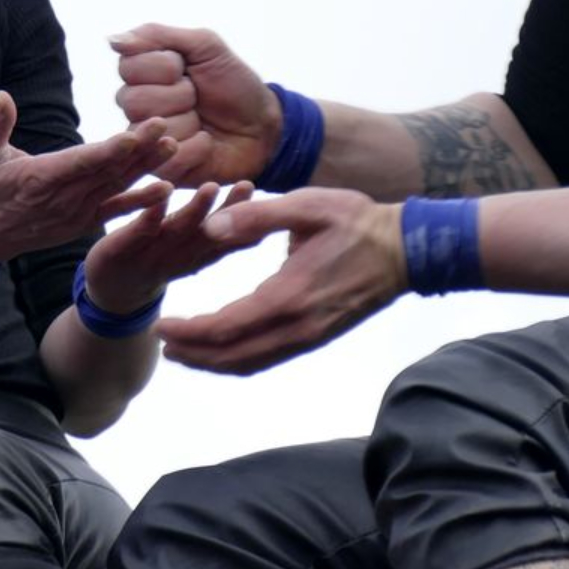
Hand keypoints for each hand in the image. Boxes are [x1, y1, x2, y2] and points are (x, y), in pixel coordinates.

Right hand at [0, 91, 174, 262]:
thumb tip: (2, 96)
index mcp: (39, 178)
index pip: (80, 163)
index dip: (107, 152)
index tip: (133, 136)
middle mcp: (64, 198)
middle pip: (107, 172)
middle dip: (137, 150)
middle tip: (164, 127)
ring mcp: (76, 212)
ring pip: (117, 186)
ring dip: (146, 168)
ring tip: (173, 147)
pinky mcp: (84, 221)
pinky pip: (117, 210)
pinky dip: (141, 201)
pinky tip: (167, 189)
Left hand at [82, 181, 255, 313]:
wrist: (109, 293)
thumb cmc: (157, 264)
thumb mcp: (190, 254)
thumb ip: (219, 240)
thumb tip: (260, 229)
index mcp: (195, 255)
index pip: (225, 237)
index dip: (246, 220)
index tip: (264, 197)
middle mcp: (177, 256)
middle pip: (207, 233)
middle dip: (228, 210)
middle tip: (248, 185)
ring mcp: (150, 254)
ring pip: (176, 232)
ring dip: (194, 211)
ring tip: (211, 187)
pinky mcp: (120, 250)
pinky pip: (138, 232)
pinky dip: (151, 215)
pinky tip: (162, 194)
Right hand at [109, 23, 281, 185]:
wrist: (264, 125)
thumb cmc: (234, 83)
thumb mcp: (205, 46)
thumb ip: (157, 36)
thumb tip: (111, 40)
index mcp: (143, 74)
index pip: (127, 66)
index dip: (164, 66)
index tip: (187, 67)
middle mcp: (138, 107)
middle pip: (133, 99)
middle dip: (179, 94)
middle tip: (197, 95)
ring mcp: (149, 140)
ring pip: (150, 128)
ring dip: (189, 119)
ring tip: (203, 119)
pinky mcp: (163, 169)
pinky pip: (168, 157)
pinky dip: (198, 146)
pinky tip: (207, 141)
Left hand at [154, 188, 406, 374]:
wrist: (406, 250)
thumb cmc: (356, 221)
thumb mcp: (306, 205)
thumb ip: (257, 216)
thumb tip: (212, 225)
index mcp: (289, 295)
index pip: (227, 327)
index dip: (190, 331)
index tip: (162, 324)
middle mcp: (297, 326)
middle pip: (234, 356)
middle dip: (194, 353)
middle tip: (162, 342)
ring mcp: (309, 336)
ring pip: (251, 363)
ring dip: (214, 362)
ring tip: (183, 351)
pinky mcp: (317, 336)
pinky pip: (269, 357)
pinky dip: (239, 359)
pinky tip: (224, 348)